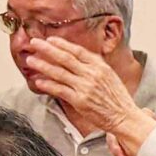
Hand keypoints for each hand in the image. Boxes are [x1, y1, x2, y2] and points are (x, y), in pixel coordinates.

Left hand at [21, 38, 150, 143]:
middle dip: (47, 49)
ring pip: (59, 73)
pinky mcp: (80, 101)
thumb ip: (94, 66)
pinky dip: (48, 85)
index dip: (62, 44)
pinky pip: (60, 90)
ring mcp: (85, 87)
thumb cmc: (117, 98)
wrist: (125, 116)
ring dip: (43, 65)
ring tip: (31, 60)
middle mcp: (92, 74)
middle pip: (65, 58)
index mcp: (100, 66)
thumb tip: (78, 57)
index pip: (78, 51)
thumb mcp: (110, 76)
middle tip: (34, 42)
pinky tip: (38, 81)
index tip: (50, 39)